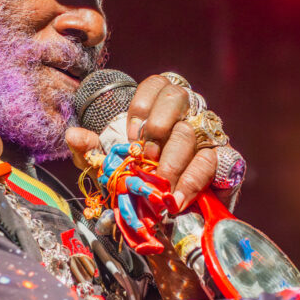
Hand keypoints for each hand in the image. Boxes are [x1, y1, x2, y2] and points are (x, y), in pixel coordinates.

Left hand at [65, 74, 216, 211]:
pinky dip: (193, 181)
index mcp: (161, 106)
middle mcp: (188, 113)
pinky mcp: (226, 161)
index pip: (158, 84)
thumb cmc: (140, 181)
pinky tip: (177, 198)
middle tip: (145, 160)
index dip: (143, 105)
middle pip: (178, 99)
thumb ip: (91, 150)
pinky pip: (213, 162)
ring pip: (192, 133)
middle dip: (156, 129)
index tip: (130, 135)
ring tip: (158, 188)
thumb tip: (73, 135)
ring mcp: (208, 136)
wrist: (167, 214)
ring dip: (171, 162)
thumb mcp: (109, 166)